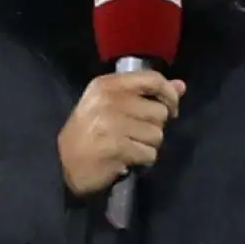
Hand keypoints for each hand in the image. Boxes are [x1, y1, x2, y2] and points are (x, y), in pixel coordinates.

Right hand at [57, 71, 185, 196]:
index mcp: (108, 84)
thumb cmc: (90, 131)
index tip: (171, 109)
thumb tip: (181, 86)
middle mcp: (109, 100)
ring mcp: (111, 123)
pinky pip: (149, 154)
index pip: (153, 79)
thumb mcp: (113, 105)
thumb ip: (148, 94)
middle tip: (135, 134)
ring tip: (128, 147)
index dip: (169, 95)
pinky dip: (142, 160)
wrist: (63, 163)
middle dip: (153, 127)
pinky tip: (126, 159)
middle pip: (159, 112)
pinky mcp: (115, 147)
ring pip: (157, 135)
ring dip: (147, 146)